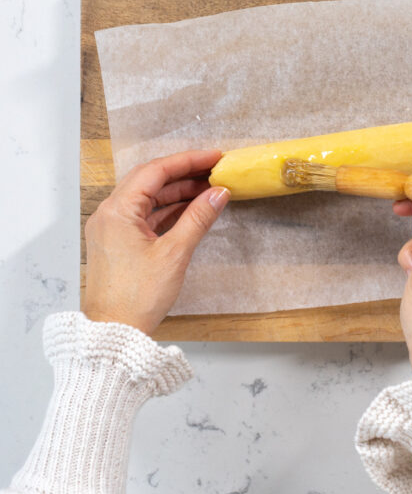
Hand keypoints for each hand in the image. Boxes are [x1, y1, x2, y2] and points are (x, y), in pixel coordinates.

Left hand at [84, 149, 227, 334]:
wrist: (114, 335)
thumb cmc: (137, 298)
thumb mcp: (174, 254)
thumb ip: (198, 218)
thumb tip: (219, 193)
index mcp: (117, 210)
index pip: (155, 171)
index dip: (188, 161)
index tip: (214, 158)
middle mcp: (109, 213)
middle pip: (150, 180)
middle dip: (184, 174)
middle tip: (214, 170)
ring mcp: (112, 228)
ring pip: (147, 198)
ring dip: (177, 193)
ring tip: (208, 190)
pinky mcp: (117, 242)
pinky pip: (144, 216)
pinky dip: (167, 211)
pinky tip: (191, 210)